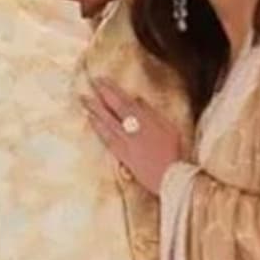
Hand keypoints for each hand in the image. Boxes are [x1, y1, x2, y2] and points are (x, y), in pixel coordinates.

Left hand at [82, 78, 184, 194]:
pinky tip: (91, 120)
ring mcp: (127, 144)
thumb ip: (153, 114)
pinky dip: (98, 128)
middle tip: (91, 84)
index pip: (127, 102)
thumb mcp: (170, 129)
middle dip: (102, 96)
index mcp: (148, 123)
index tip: (103, 80)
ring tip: (84, 100)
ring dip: (95, 110)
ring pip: (108, 123)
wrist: (170, 178)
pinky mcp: (122, 155)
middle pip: (115, 110)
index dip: (113, 90)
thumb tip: (138, 100)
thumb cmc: (174, 153)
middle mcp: (135, 131)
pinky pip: (107, 139)